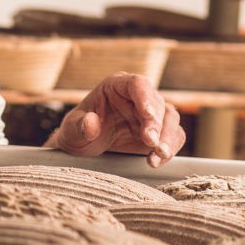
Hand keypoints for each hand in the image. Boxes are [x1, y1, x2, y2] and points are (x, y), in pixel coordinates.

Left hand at [47, 72, 185, 166]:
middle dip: (156, 124)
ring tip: (158, 154)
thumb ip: (79, 126)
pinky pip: (173, 137)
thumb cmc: (77, 132)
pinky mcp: (159, 132)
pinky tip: (157, 160)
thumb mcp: (72, 130)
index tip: (147, 114)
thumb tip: (91, 122)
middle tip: (150, 142)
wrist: (84, 147)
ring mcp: (150, 114)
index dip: (144, 96)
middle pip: (157, 103)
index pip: (136, 83)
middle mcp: (136, 96)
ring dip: (167, 137)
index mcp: (115, 86)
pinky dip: (169, 148)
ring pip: (170, 119)